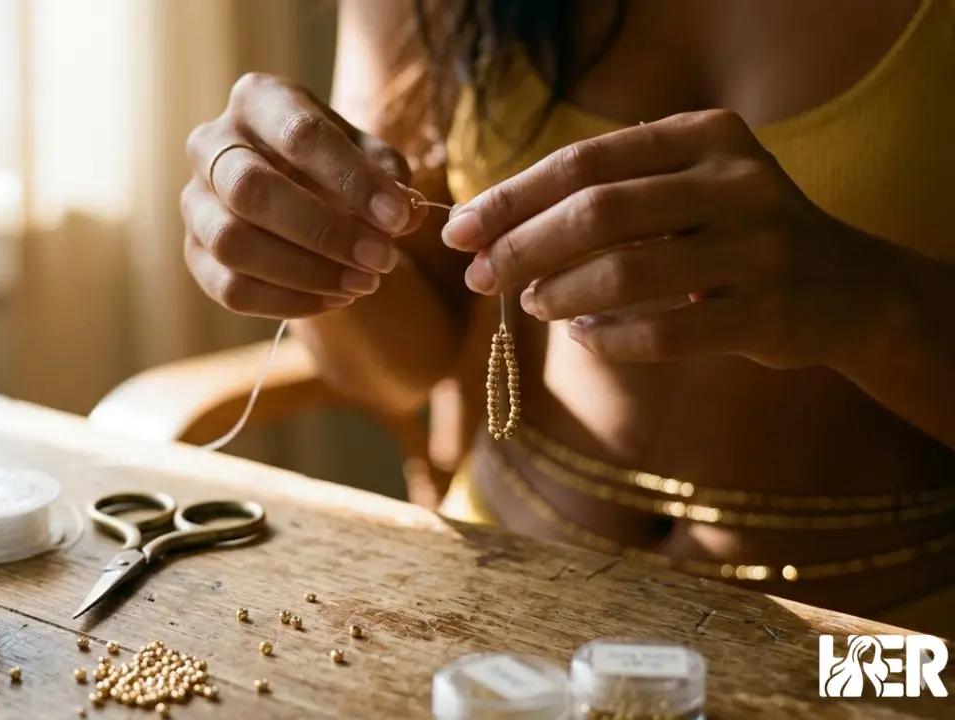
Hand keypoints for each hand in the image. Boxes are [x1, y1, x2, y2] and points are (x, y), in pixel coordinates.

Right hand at [182, 73, 425, 318]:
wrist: (294, 188)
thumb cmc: (333, 163)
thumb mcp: (366, 154)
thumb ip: (387, 177)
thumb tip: (406, 214)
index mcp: (258, 99)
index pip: (300, 135)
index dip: (353, 179)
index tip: (398, 217)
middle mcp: (211, 143)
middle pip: (251, 190)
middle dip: (323, 231)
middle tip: (381, 258)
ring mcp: (194, 200)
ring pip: (232, 244)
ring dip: (304, 272)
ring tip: (362, 284)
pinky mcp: (194, 251)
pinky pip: (229, 288)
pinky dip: (287, 301)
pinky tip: (333, 300)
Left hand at [440, 109, 892, 369]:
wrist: (845, 287)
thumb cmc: (731, 233)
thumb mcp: (684, 186)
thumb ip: (606, 193)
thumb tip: (488, 225)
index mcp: (706, 135)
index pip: (583, 161)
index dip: (511, 198)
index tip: (459, 231)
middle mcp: (738, 181)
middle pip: (597, 213)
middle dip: (522, 248)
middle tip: (480, 277)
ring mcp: (760, 248)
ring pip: (626, 273)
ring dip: (560, 293)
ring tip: (533, 303)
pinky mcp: (768, 313)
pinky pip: (665, 332)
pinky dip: (609, 339)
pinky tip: (583, 336)